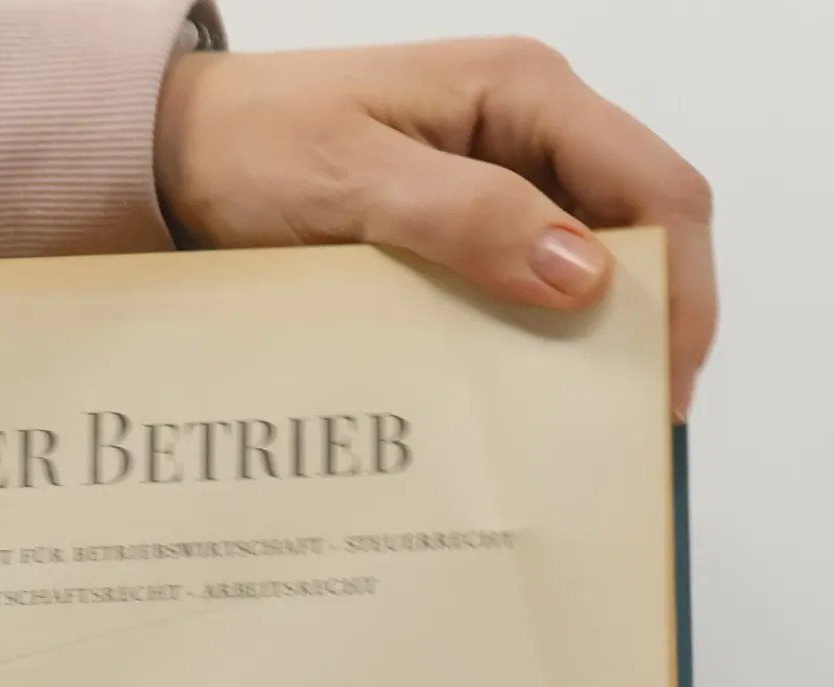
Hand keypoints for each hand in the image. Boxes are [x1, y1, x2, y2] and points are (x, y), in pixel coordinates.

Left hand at [156, 40, 716, 416]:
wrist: (174, 154)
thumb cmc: (250, 148)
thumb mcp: (354, 182)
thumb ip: (467, 219)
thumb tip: (582, 273)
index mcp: (525, 93)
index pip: (655, 188)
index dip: (677, 292)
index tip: (660, 390)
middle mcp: (528, 130)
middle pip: (634, 231)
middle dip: (642, 324)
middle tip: (622, 427)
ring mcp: (495, 179)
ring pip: (580, 267)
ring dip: (583, 341)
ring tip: (573, 426)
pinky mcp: (455, 227)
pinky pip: (516, 285)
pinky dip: (524, 339)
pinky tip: (512, 396)